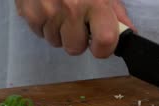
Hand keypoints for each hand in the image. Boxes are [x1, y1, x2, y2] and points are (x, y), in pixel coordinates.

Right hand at [15, 0, 135, 56]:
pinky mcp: (29, 13)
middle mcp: (71, 8)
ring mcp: (48, 11)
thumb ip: (115, 11)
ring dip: (59, 32)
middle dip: (76, 40)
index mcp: (95, 2)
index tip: (99, 44)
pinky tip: (48, 8)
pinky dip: (44, 25)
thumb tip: (128, 31)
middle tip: (76, 22)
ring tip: (60, 11)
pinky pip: (40, 34)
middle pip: (75, 49)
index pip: (105, 41)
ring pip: (56, 42)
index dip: (103, 49)